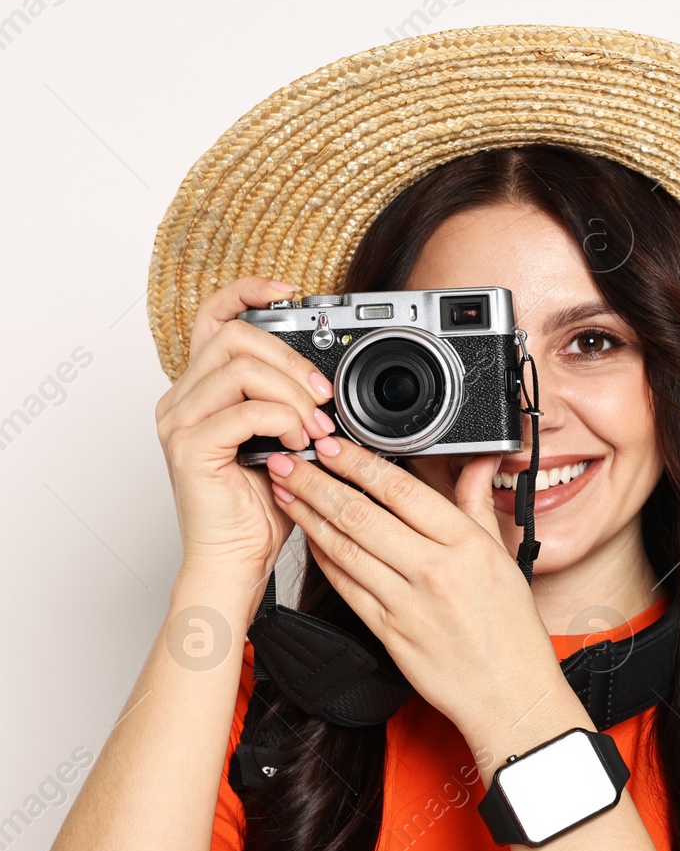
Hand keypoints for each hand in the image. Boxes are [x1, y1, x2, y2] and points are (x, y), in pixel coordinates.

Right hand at [154, 276, 335, 584]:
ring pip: (242, 367)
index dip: (248, 292)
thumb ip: (291, 402)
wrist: (236, 560)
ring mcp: (180, 421)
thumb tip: (327, 379)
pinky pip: (244, 410)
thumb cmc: (261, 508)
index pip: (213, 318)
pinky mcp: (190, 447)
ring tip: (313, 429)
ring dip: (292, 393)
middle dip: (291, 360)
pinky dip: (283, 421)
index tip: (289, 290)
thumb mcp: (285, 440)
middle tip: (323, 398)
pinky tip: (298, 446)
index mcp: (201, 390)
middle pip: (235, 335)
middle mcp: (182, 399)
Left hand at [262, 434, 563, 736]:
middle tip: (291, 459)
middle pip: (362, 514)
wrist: (509, 695)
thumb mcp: (504, 557)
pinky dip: (323, 558)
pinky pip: (346, 587)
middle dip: (318, 481)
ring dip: (308, 515)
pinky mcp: (388, 632)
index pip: (401, 489)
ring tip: (286, 491)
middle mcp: (435, 570)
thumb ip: (479, 505)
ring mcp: (408, 603)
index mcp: (467, 544)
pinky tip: (309, 539)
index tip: (333, 445)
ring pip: (344, 548)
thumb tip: (480, 462)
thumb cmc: (512, 630)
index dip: (359, 462)